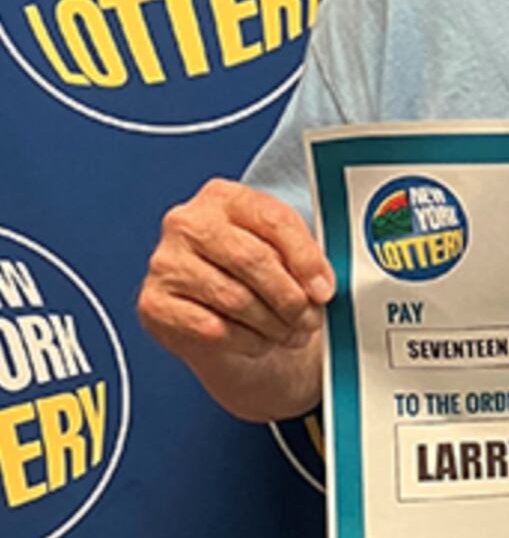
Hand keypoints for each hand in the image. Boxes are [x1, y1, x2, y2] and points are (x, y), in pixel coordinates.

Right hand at [138, 178, 334, 420]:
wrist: (211, 308)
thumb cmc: (250, 271)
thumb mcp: (279, 249)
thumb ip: (302, 257)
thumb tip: (320, 287)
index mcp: (224, 196)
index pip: (274, 220)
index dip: (306, 259)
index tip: (324, 290)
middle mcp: (188, 222)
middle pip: (253, 260)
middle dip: (290, 297)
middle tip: (310, 318)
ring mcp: (165, 262)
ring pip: (235, 299)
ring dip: (273, 324)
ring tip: (292, 332)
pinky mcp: (154, 303)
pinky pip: (212, 329)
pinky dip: (247, 340)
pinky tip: (261, 340)